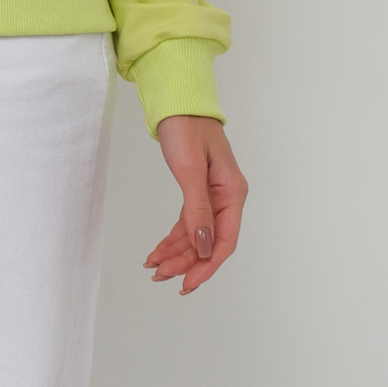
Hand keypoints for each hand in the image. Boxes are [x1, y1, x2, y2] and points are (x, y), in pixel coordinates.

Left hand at [146, 114, 246, 295]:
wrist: (177, 104)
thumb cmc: (186, 129)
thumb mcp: (190, 170)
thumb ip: (197, 210)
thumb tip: (204, 247)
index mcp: (232, 192)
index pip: (225, 240)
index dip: (207, 265)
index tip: (187, 282)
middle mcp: (226, 198)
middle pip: (210, 242)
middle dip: (186, 262)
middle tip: (160, 276)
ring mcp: (213, 196)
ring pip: (197, 236)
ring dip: (178, 254)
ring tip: (154, 268)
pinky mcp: (198, 193)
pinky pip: (188, 224)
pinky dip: (174, 239)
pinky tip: (158, 251)